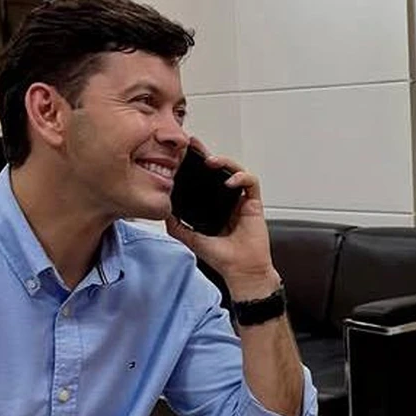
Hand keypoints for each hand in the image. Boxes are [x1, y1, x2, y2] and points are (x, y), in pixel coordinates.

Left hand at [166, 138, 279, 300]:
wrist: (240, 270)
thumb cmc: (222, 258)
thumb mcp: (190, 238)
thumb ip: (176, 224)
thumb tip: (162, 210)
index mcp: (212, 205)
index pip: (203, 179)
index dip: (194, 165)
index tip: (181, 155)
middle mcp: (227, 200)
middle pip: (218, 170)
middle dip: (207, 154)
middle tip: (194, 145)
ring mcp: (240, 200)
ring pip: (235, 170)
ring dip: (224, 161)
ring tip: (211, 162)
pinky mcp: (254, 203)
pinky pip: (251, 183)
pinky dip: (241, 178)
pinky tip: (230, 182)